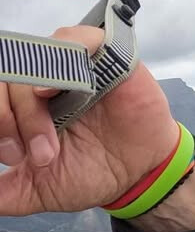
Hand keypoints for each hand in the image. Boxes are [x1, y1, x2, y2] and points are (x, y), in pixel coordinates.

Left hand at [0, 25, 177, 214]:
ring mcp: (71, 63)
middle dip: (9, 116)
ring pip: (32, 58)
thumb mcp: (45, 189)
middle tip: (38, 155)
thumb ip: (11, 193)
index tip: (13, 156)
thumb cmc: (96, 172)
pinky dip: (58, 58)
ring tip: (49, 141)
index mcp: (23, 102)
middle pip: (6, 75)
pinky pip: (74, 38)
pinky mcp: (103, 55)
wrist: (143, 177)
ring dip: (30, 101)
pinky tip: (51, 90)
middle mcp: (42, 76)